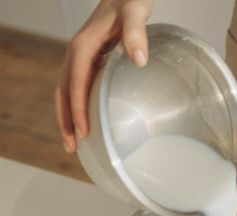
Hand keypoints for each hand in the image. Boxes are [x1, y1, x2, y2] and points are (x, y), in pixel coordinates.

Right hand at [55, 0, 152, 152]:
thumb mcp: (135, 12)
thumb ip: (136, 33)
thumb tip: (139, 59)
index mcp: (84, 47)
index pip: (77, 85)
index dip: (78, 110)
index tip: (83, 133)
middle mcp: (78, 53)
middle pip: (65, 92)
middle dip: (66, 121)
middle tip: (72, 148)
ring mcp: (83, 56)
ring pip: (68, 91)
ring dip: (68, 117)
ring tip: (74, 142)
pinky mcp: (91, 59)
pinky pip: (78, 86)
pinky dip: (77, 105)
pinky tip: (87, 120)